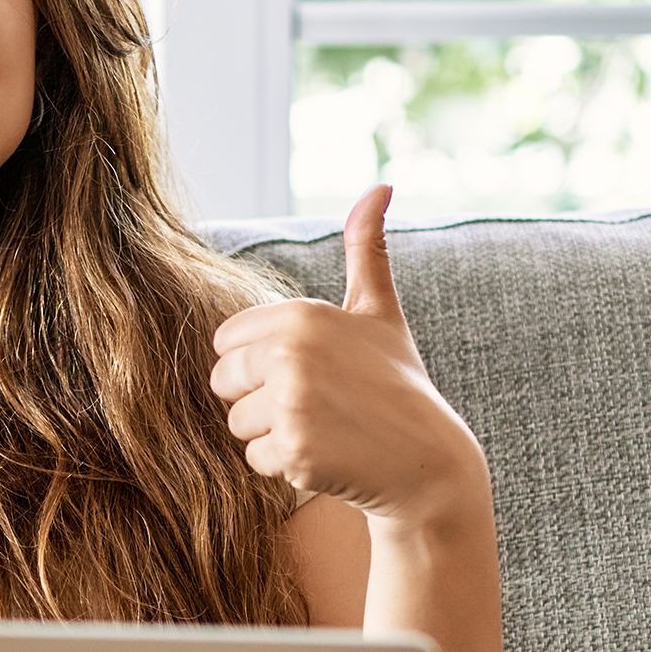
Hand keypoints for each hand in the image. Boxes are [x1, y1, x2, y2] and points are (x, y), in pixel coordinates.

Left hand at [207, 184, 485, 530]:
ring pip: (237, 424)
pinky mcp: (295, 452)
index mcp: (301, 315)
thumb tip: (380, 185)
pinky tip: (327, 455)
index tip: (304, 369)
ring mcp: (292, 404)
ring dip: (271, 433)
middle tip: (314, 403)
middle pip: (223, 381)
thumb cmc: (396, 381)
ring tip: (324, 428)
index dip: (257, 361)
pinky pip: (256, 459)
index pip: (226, 342)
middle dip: (257, 398)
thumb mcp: (379, 310)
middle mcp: (292, 354)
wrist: (427, 459)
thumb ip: (366, 248)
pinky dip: (286, 465)